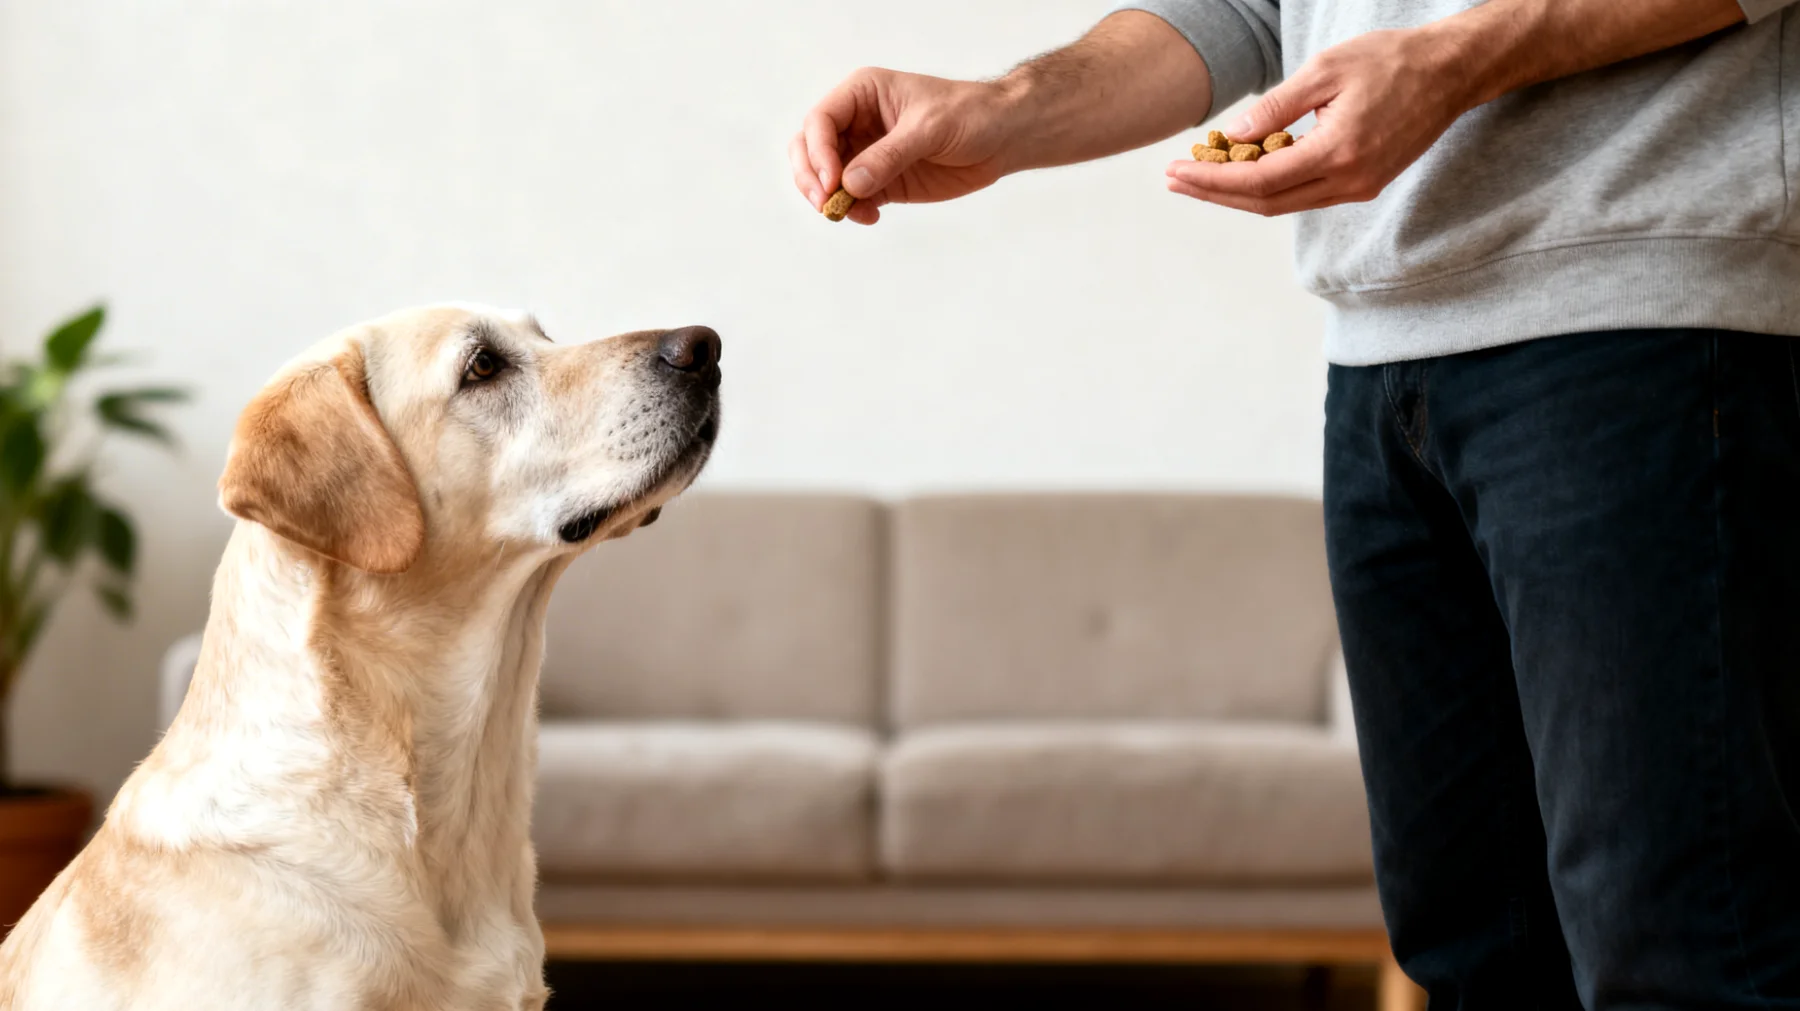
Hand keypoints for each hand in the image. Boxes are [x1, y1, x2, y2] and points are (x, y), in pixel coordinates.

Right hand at [791, 68, 1016, 225]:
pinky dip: (852, 210)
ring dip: (829, 199)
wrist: (1002, 136)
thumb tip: (849, 184)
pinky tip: (870, 217)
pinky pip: (851, 198)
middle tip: (826, 204)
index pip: (820, 121)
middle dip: (811, 178)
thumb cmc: (969, 115)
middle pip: (809, 149)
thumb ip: (888, 155)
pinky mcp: (881, 181)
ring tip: (851, 213)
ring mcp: (866, 153)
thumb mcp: (929, 128)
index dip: (817, 152)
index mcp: (862, 94)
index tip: (831, 181)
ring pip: (825, 178)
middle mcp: (857, 122)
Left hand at [1164, 25, 1477, 216]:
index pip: (1259, 180)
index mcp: (1338, 151)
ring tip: (1198, 175)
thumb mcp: (1326, 70)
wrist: (1450, 73)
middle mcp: (1349, 180)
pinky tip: (1243, 168)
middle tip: (1174, 179)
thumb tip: (1233, 136)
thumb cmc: (1391, 61)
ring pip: (1283, 203)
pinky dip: (1268, 186)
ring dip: (1237, 194)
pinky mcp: (1362, 184)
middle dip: (1214, 193)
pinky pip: (1303, 194)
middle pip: (1265, 203)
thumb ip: (1277, 107)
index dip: (1212, 180)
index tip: (1176, 171)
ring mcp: (1358, 188)